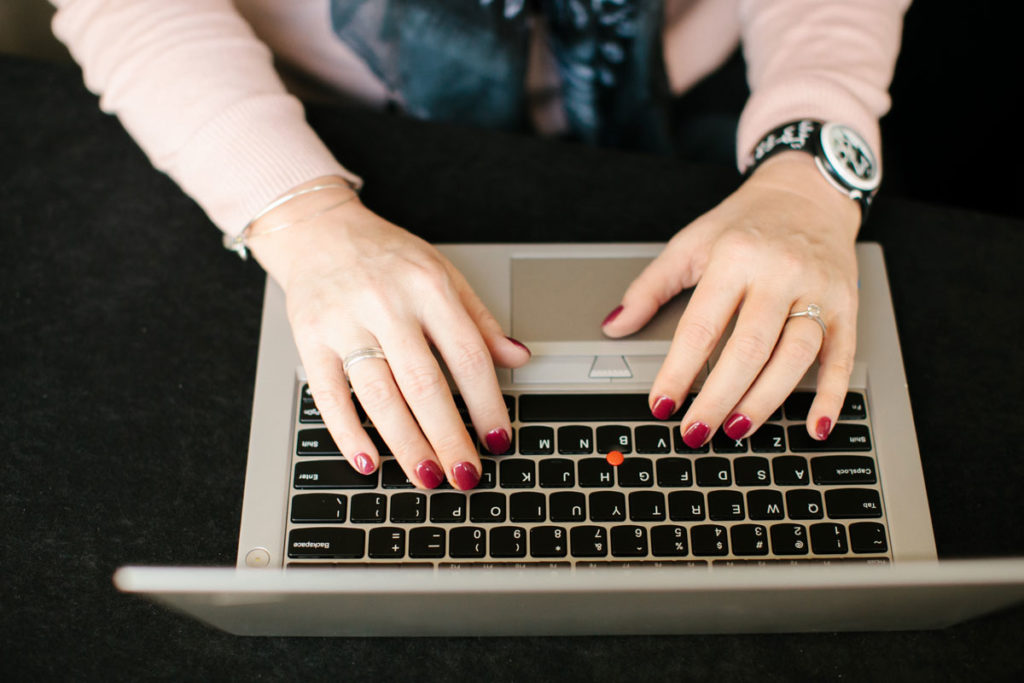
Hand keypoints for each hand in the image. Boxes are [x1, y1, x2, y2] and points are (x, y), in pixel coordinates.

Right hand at [249, 177, 530, 488]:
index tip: (499, 439)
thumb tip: (519, 358)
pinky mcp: (310, 338)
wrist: (318, 229)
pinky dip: (348, 432)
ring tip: (427, 475)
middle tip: (465, 475)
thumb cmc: (386, 256)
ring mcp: (346, 322)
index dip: (487, 403)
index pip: (468, 356)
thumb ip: (479, 320)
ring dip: (406, 443)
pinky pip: (329, 394)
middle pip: (425, 383)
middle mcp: (388, 304)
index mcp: (429, 288)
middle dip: (449, 437)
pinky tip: (368, 460)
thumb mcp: (442, 273)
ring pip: (380, 395)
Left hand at [602, 152, 860, 444]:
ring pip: (794, 356)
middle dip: (718, 397)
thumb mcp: (690, 243)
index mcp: (734, 258)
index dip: (678, 371)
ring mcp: (818, 290)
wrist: (808, 191)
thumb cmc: (745, 223)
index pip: (701, 326)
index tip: (662, 404)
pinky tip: (814, 425)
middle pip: (748, 348)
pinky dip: (832, 395)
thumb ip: (650, 287)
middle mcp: (779, 273)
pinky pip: (843, 357)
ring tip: (737, 429)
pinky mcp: (847, 305)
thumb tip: (614, 325)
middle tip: (697, 432)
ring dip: (765, 400)